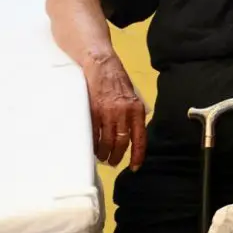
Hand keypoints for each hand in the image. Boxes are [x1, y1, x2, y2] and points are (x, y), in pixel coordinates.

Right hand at [82, 52, 146, 169]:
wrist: (101, 64)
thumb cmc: (117, 80)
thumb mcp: (132, 96)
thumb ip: (133, 114)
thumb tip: (133, 133)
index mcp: (136, 110)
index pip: (140, 138)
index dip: (138, 155)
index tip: (135, 167)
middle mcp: (123, 113)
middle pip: (121, 143)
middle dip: (117, 156)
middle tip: (112, 162)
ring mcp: (107, 112)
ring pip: (107, 141)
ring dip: (104, 153)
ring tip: (102, 157)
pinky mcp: (93, 111)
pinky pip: (94, 134)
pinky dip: (93, 143)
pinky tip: (93, 147)